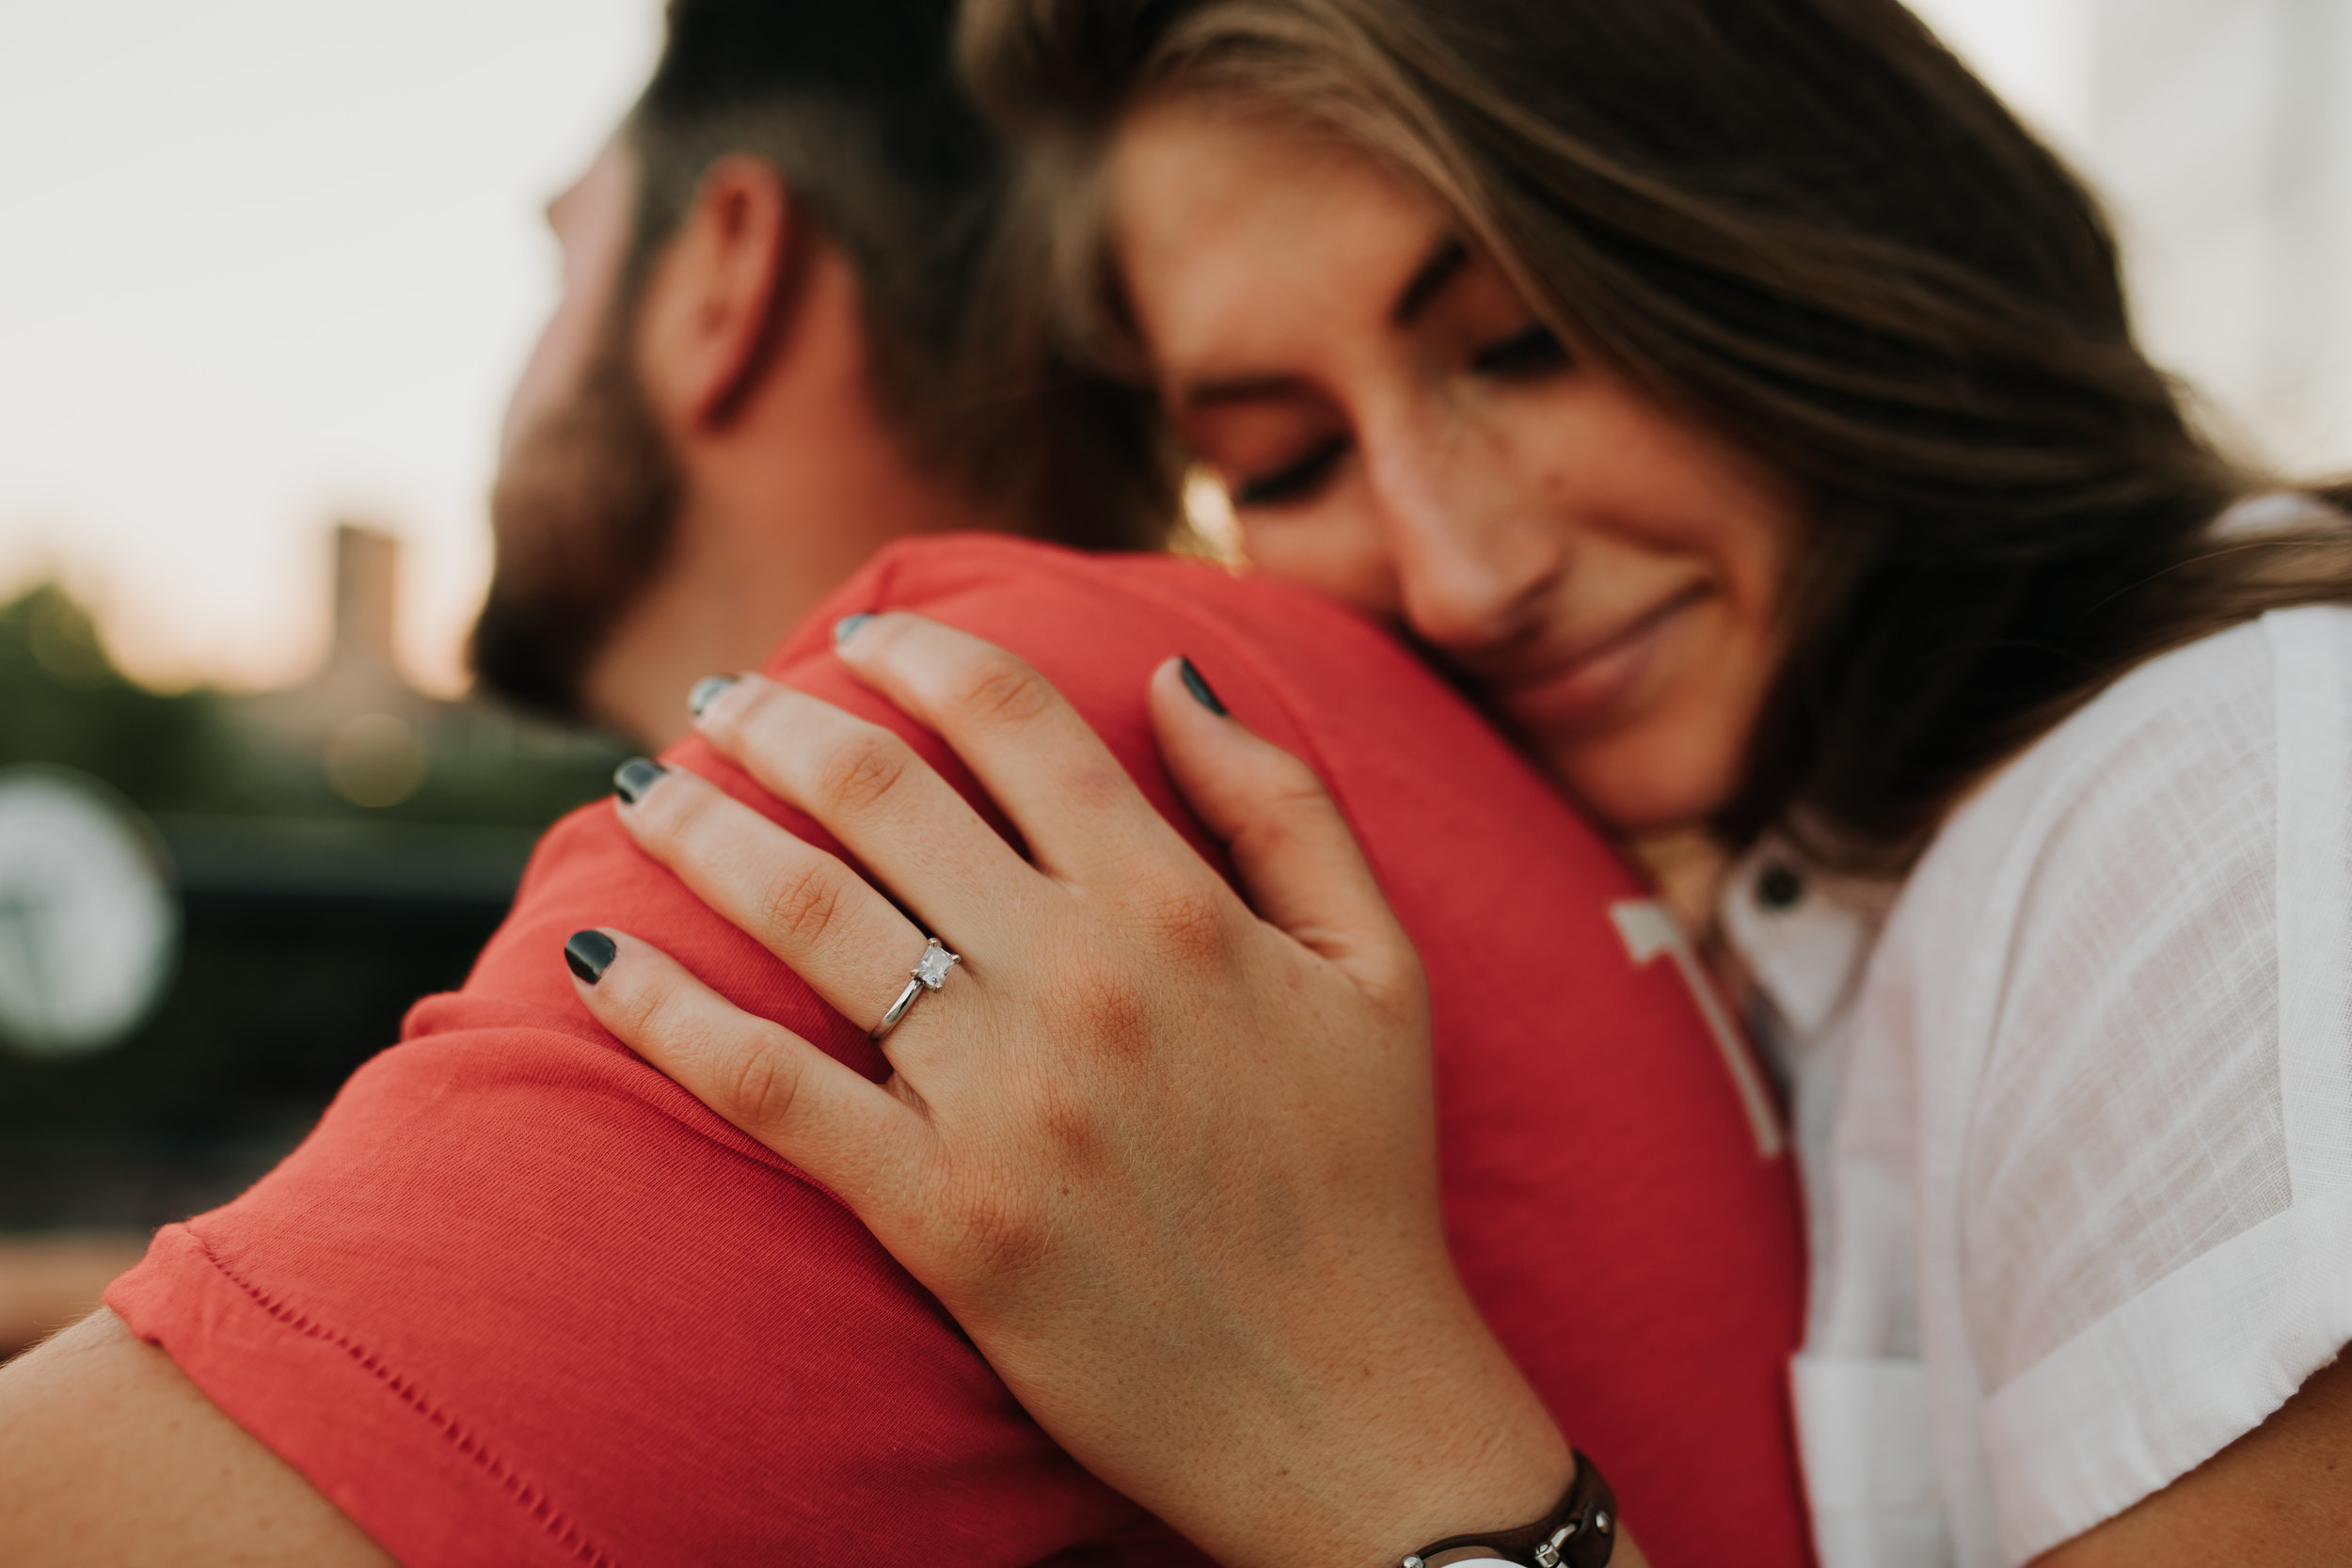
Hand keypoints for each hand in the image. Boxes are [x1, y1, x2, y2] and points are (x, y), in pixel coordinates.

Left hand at [567, 614, 1593, 1566]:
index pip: (1014, 718)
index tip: (860, 637)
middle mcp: (1078, 976)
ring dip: (700, 827)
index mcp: (1178, 904)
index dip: (918, 654)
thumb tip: (1174, 671)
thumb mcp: (1380, 966)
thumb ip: (1284, 803)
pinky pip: (762, 1087)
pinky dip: (660, 1012)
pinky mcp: (936, 1212)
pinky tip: (584, 958)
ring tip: (643, 787)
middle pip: (880, 792)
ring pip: (805, 912)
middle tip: (724, 696)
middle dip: (779, 719)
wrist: (1342, 1405)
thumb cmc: (1364, 1176)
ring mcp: (999, 1096)